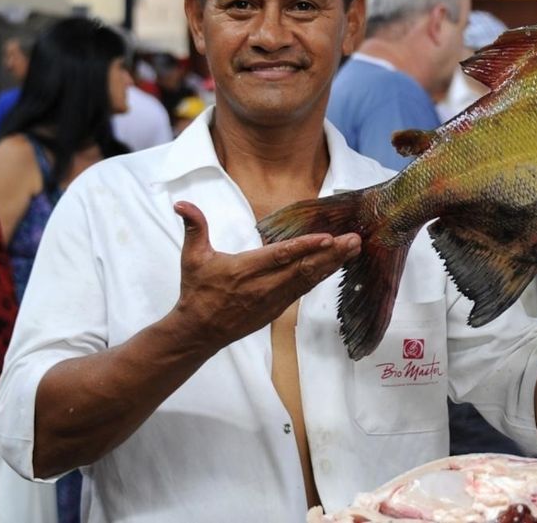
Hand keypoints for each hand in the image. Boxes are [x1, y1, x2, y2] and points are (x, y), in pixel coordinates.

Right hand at [172, 201, 360, 349]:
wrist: (199, 331)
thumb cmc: (197, 291)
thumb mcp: (192, 257)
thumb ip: (194, 227)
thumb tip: (181, 204)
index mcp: (245, 270)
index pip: (281, 256)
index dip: (306, 247)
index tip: (328, 237)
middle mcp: (264, 286)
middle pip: (304, 268)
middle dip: (332, 254)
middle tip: (355, 240)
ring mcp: (274, 299)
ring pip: (309, 280)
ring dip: (333, 264)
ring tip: (354, 249)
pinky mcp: (279, 308)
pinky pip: (304, 290)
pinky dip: (322, 277)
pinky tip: (337, 266)